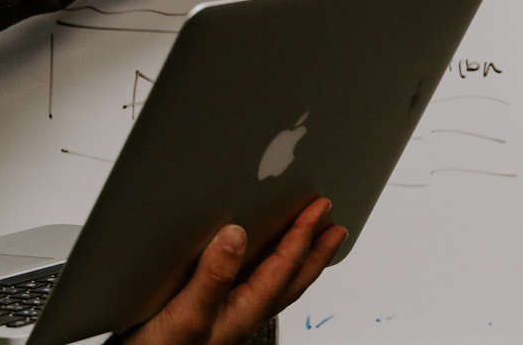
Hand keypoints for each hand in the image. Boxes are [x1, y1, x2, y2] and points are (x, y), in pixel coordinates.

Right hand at [122, 198, 348, 344]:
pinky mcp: (216, 312)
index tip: (319, 208)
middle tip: (335, 226)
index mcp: (244, 310)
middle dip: (316, 251)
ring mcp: (232, 313)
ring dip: (300, 260)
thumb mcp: (187, 313)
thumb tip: (236, 235)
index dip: (303, 235)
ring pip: (279, 283)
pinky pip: (258, 285)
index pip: (284, 267)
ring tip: (314, 240)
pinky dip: (273, 267)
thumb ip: (213, 276)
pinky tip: (264, 260)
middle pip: (293, 279)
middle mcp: (244, 312)